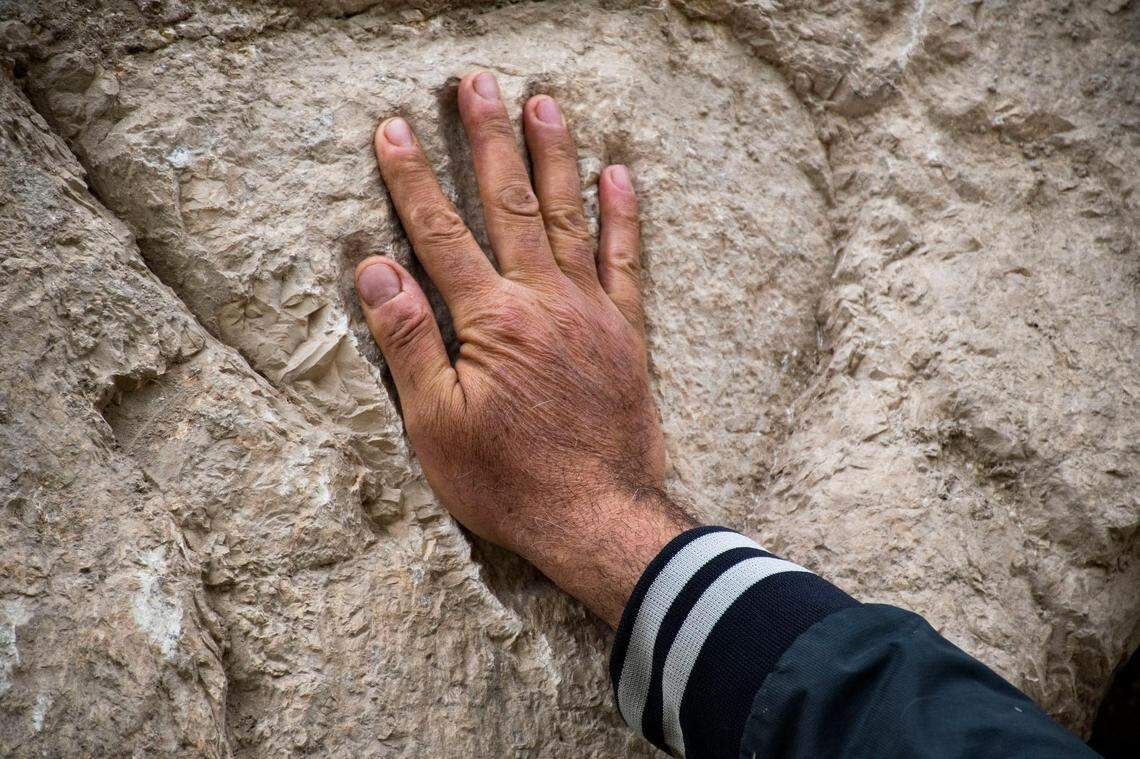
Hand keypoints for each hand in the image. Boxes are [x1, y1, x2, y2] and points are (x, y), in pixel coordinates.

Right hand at [355, 71, 694, 625]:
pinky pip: (626, 260)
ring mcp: (592, 311)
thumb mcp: (437, 425)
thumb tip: (376, 271)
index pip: (441, 234)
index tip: (394, 129)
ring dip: (554, 156)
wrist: (600, 517)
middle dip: (489, 140)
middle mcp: (545, 300)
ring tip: (544, 102)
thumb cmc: (510, 480)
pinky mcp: (626, 332)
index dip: (413, 180)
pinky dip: (622, 216)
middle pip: (510, 204)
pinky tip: (619, 175)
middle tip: (478, 84)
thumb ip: (409, 342)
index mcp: (492, 320)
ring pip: (569, 216)